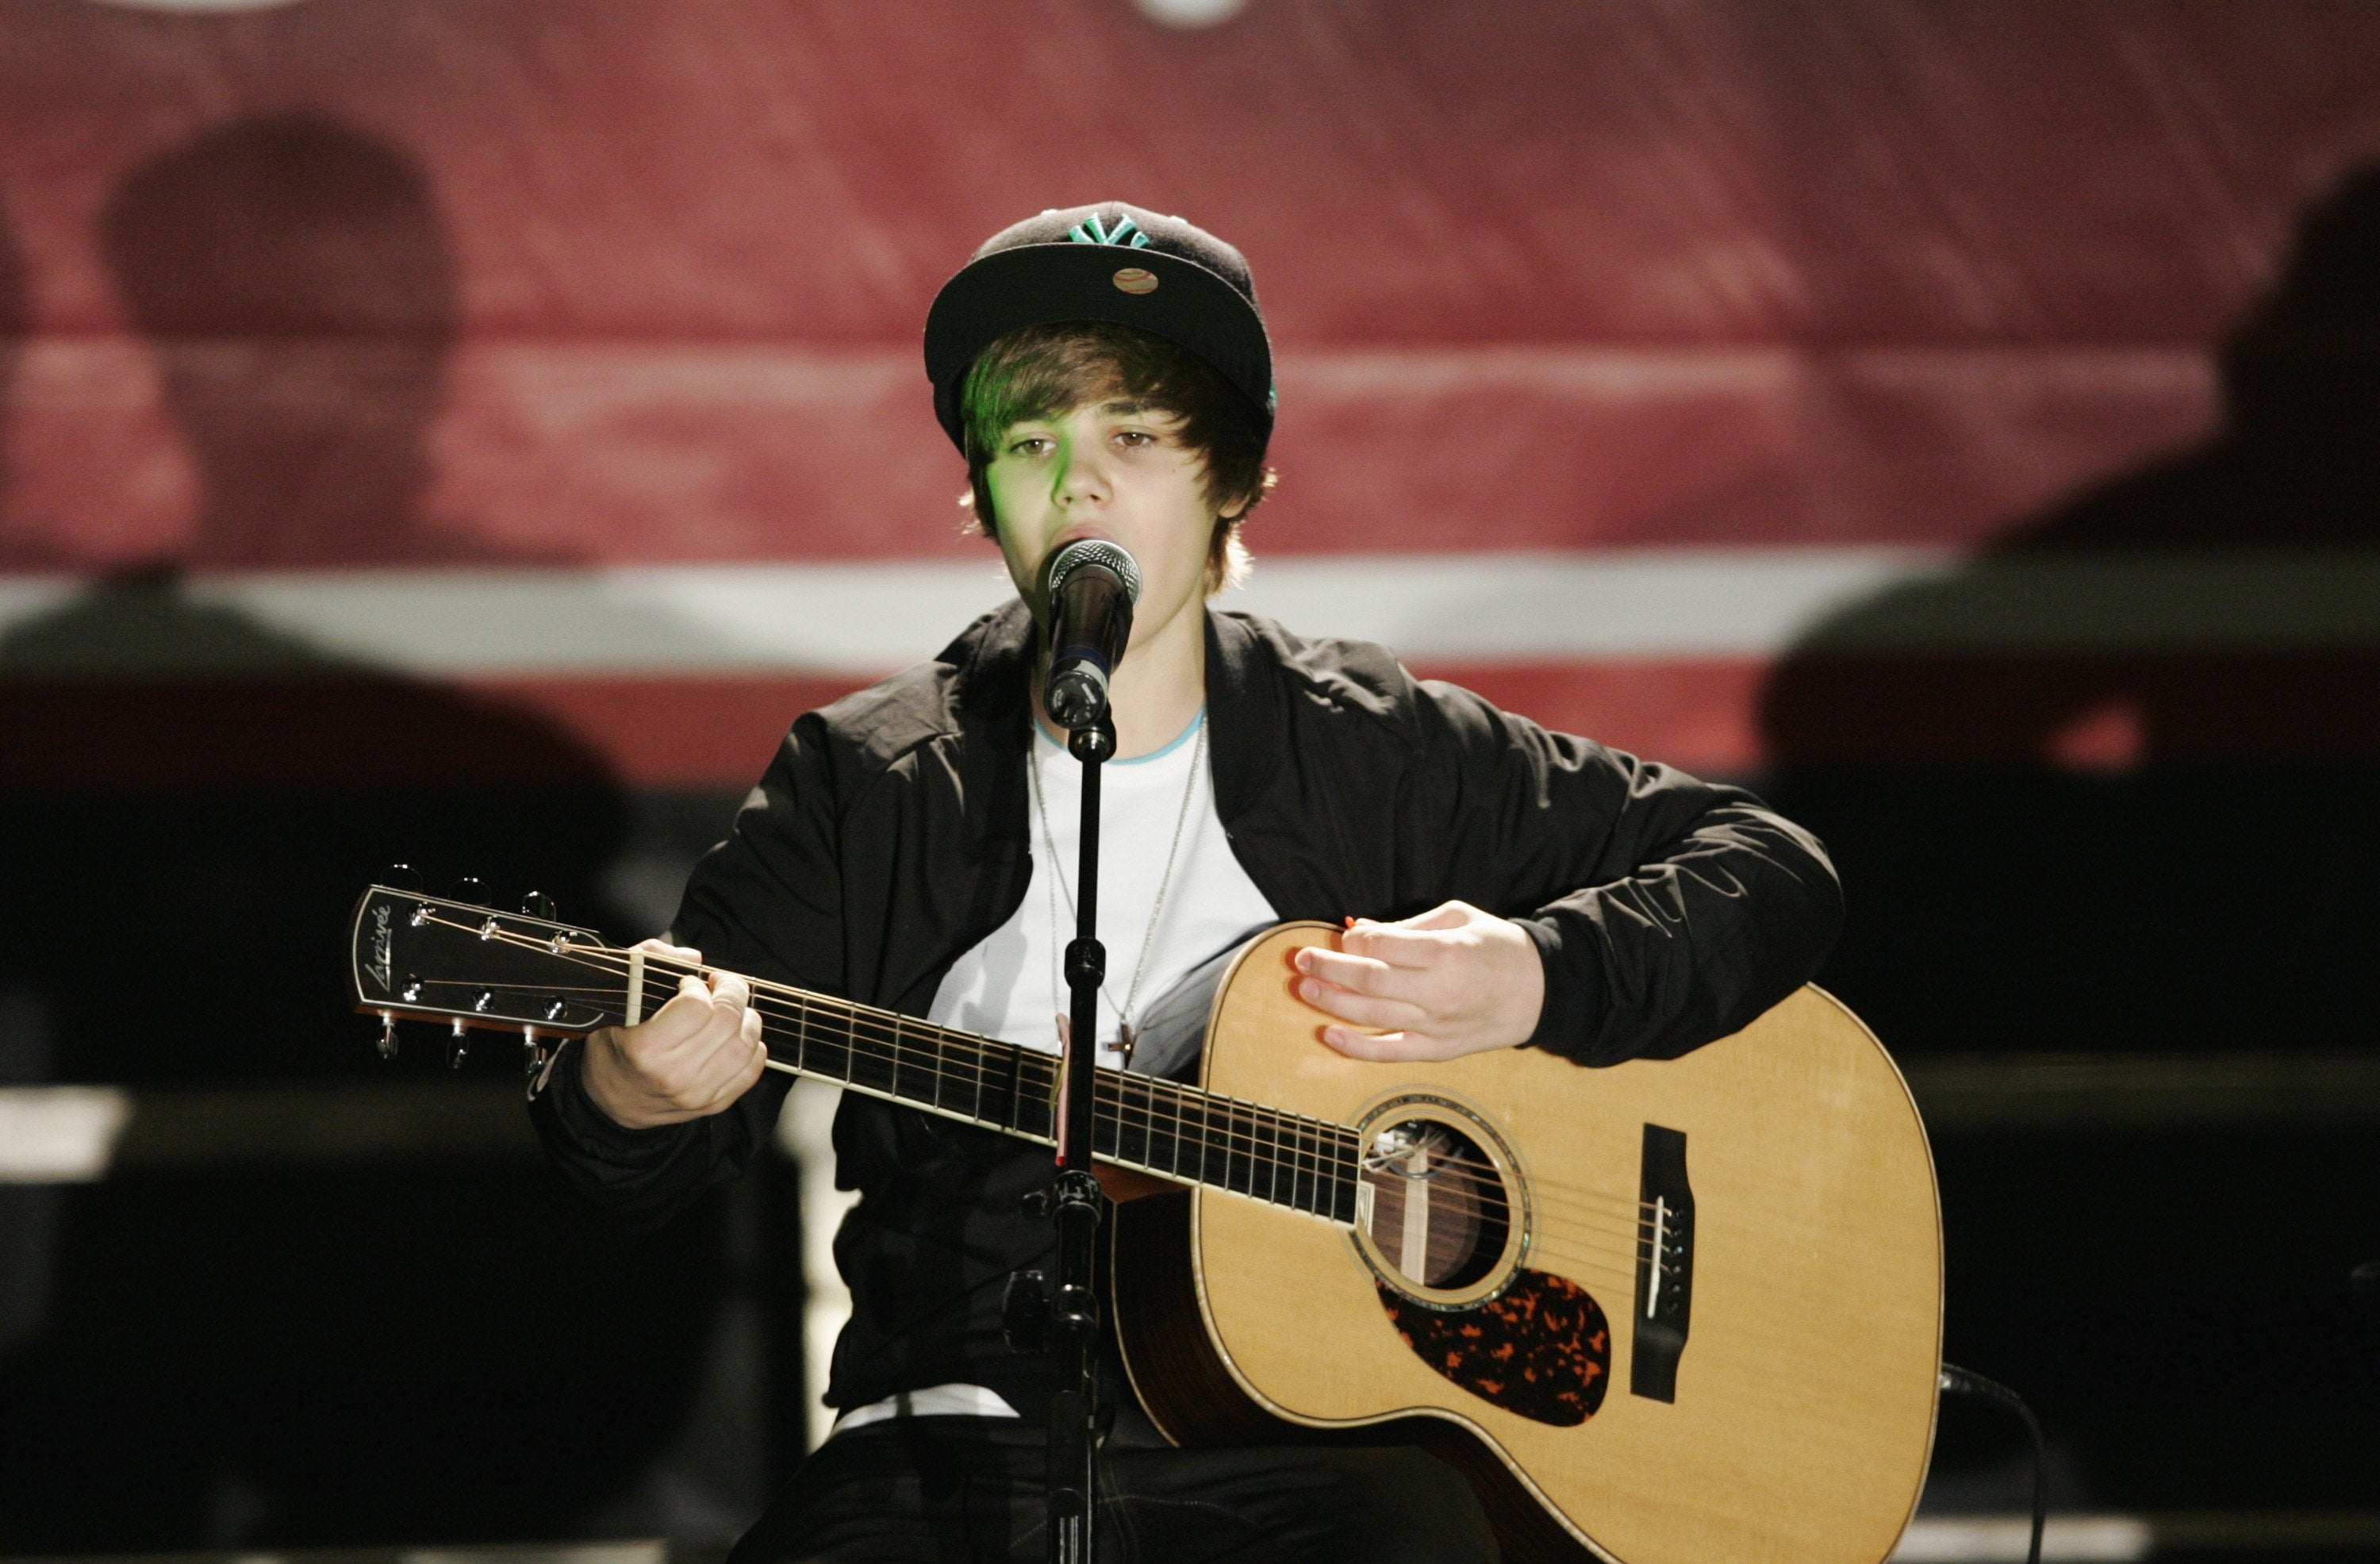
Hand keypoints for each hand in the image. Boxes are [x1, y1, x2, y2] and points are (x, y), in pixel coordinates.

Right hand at [579, 940, 768, 1128]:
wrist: (612, 1099)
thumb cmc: (615, 1044)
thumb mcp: (618, 999)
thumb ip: (649, 962)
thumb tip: (694, 958)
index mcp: (645, 1049)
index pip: (696, 1007)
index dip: (698, 985)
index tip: (689, 983)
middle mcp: (673, 1076)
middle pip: (727, 1022)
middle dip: (731, 991)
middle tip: (721, 984)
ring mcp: (697, 1094)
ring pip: (745, 1046)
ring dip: (747, 1017)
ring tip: (732, 1008)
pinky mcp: (714, 1105)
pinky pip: (751, 1071)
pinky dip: (754, 1046)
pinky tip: (738, 1034)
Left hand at [1292, 901, 1544, 1061]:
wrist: (1540, 992)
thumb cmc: (1497, 947)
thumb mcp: (1459, 918)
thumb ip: (1408, 924)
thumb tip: (1358, 928)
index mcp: (1447, 953)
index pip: (1384, 946)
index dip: (1354, 940)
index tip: (1341, 936)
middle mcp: (1439, 992)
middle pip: (1370, 980)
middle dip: (1329, 968)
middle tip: (1302, 959)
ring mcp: (1437, 1026)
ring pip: (1372, 1015)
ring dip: (1332, 1002)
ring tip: (1304, 988)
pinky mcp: (1437, 1050)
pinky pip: (1390, 1052)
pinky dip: (1356, 1046)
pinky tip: (1329, 1034)